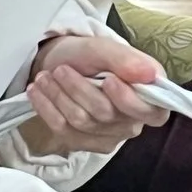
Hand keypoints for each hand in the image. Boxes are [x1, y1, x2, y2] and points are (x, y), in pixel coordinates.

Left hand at [22, 32, 168, 157]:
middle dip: (79, 90)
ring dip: (59, 96)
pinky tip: (37, 92)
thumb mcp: (103, 48)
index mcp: (150, 96)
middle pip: (108, 115)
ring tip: (44, 77)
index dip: (130, 101)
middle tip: (60, 70)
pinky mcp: (85, 143)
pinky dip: (48, 108)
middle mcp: (134, 120)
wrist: (59, 63)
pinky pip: (65, 131)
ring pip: (83, 122)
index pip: (153, 113)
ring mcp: (109, 135)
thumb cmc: (87, 55)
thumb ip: (126, 59)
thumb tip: (150, 74)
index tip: (109, 81)